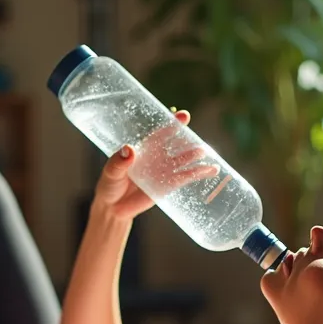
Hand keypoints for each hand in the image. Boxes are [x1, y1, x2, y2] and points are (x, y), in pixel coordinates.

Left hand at [90, 110, 218, 221]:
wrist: (113, 207)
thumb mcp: (110, 172)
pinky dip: (199, 174)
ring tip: (205, 152)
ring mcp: (164, 171)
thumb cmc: (110, 184)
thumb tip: (129, 150)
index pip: (161, 133)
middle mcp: (157, 157)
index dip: (172, 124)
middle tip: (195, 136)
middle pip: (176, 144)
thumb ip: (118, 162)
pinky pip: (186, 178)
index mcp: (145, 148)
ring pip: (183, 160)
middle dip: (187, 139)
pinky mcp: (168, 186)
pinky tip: (212, 170)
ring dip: (194, 156)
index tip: (183, 116)